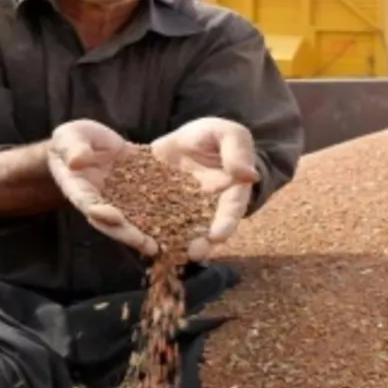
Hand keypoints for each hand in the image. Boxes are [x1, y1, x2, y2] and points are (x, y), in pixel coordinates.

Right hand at [47, 119, 158, 256]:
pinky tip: (178, 227)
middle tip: (146, 244)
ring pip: (133, 220)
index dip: (99, 211)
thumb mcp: (68, 137)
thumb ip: (72, 147)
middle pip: (113, 221)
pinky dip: (162, 216)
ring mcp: (121, 200)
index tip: (111, 216)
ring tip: (161, 247)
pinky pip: (150, 205)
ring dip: (146, 234)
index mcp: (79, 188)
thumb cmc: (73, 140)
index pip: (88, 202)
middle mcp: (101, 201)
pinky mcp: (139, 192)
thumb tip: (76, 160)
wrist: (91, 144)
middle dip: (128, 233)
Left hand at [150, 117, 260, 260]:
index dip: (226, 223)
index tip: (218, 236)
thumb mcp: (226, 133)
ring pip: (180, 230)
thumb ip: (236, 150)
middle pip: (207, 228)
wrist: (185, 140)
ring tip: (166, 252)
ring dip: (174, 242)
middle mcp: (208, 207)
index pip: (232, 209)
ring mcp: (183, 210)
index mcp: (230, 190)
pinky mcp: (161, 207)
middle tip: (194, 253)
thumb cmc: (213, 136)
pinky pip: (154, 219)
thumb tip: (248, 174)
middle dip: (202, 243)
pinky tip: (139, 238)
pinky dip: (148, 229)